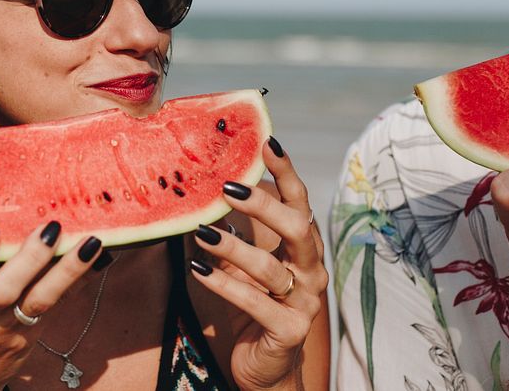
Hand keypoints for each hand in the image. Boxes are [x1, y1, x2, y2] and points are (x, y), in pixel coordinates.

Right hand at [0, 222, 103, 390]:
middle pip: (2, 292)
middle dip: (28, 260)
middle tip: (50, 228)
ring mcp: (7, 330)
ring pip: (39, 302)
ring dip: (66, 270)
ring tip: (89, 243)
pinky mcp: (31, 337)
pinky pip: (59, 307)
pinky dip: (78, 281)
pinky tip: (99, 259)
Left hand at [191, 137, 328, 390]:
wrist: (265, 365)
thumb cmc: (253, 302)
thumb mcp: (244, 260)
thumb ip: (239, 227)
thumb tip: (208, 184)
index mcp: (302, 246)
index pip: (299, 201)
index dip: (286, 171)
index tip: (267, 142)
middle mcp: (310, 269)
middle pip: (296, 228)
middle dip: (265, 205)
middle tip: (228, 188)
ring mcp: (304, 301)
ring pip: (271, 268)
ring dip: (233, 247)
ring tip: (201, 233)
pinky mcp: (289, 330)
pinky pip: (256, 303)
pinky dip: (224, 285)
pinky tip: (198, 270)